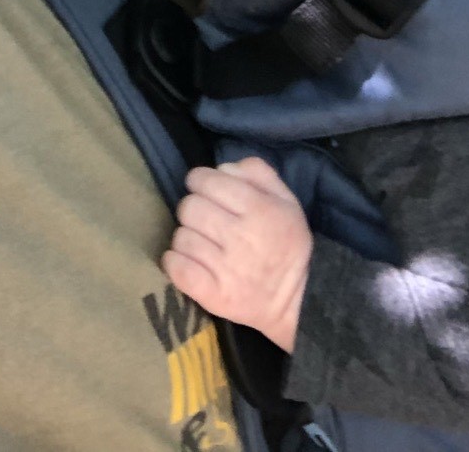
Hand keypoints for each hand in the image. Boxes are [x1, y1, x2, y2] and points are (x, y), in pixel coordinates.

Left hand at [161, 156, 312, 351]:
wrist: (295, 300)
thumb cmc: (286, 243)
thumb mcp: (285, 199)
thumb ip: (256, 172)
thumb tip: (221, 169)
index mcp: (259, 209)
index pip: (207, 181)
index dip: (199, 180)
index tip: (203, 188)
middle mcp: (241, 237)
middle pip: (189, 207)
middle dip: (193, 208)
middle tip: (204, 218)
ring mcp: (226, 269)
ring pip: (181, 237)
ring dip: (187, 236)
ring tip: (202, 242)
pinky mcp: (214, 296)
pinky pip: (176, 268)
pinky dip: (174, 262)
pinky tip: (187, 260)